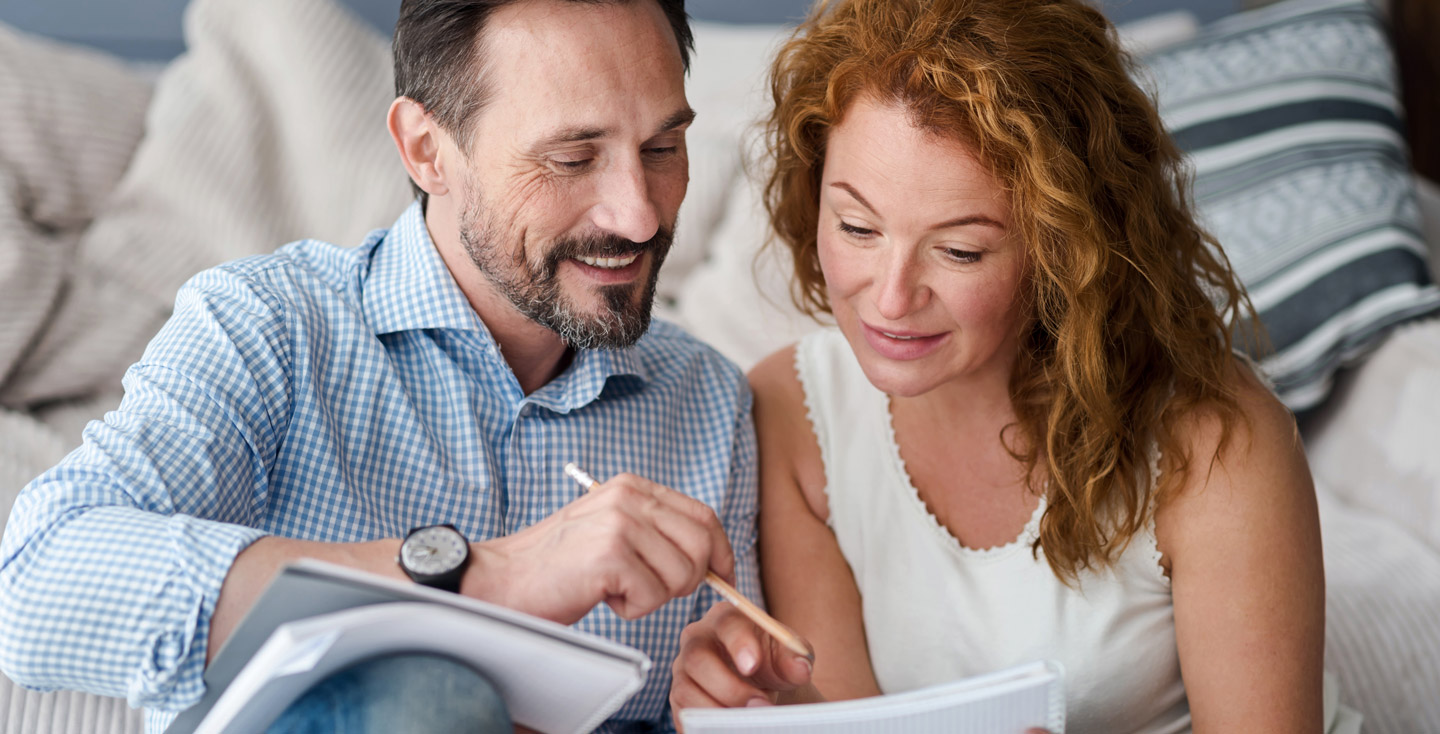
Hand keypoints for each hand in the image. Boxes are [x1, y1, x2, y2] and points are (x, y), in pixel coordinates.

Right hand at [464, 473, 733, 623]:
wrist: (501, 580)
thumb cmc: (557, 566)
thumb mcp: (609, 529)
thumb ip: (653, 530)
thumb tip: (711, 554)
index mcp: (631, 487)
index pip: (702, 515)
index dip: (720, 550)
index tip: (723, 575)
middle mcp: (628, 497)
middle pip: (702, 543)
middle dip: (690, 578)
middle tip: (651, 589)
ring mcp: (619, 524)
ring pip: (682, 575)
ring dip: (653, 595)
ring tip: (614, 588)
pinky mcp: (610, 556)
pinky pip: (653, 596)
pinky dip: (632, 609)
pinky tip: (601, 595)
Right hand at [670, 601, 814, 728]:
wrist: (761, 683)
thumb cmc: (772, 662)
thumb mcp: (788, 657)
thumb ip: (795, 658)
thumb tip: (800, 668)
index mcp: (725, 619)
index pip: (725, 623)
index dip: (738, 643)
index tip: (753, 666)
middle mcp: (696, 640)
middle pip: (697, 658)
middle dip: (729, 687)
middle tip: (761, 706)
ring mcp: (683, 670)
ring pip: (686, 690)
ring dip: (718, 710)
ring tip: (750, 722)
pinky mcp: (679, 699)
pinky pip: (684, 715)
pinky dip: (707, 725)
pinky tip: (732, 728)